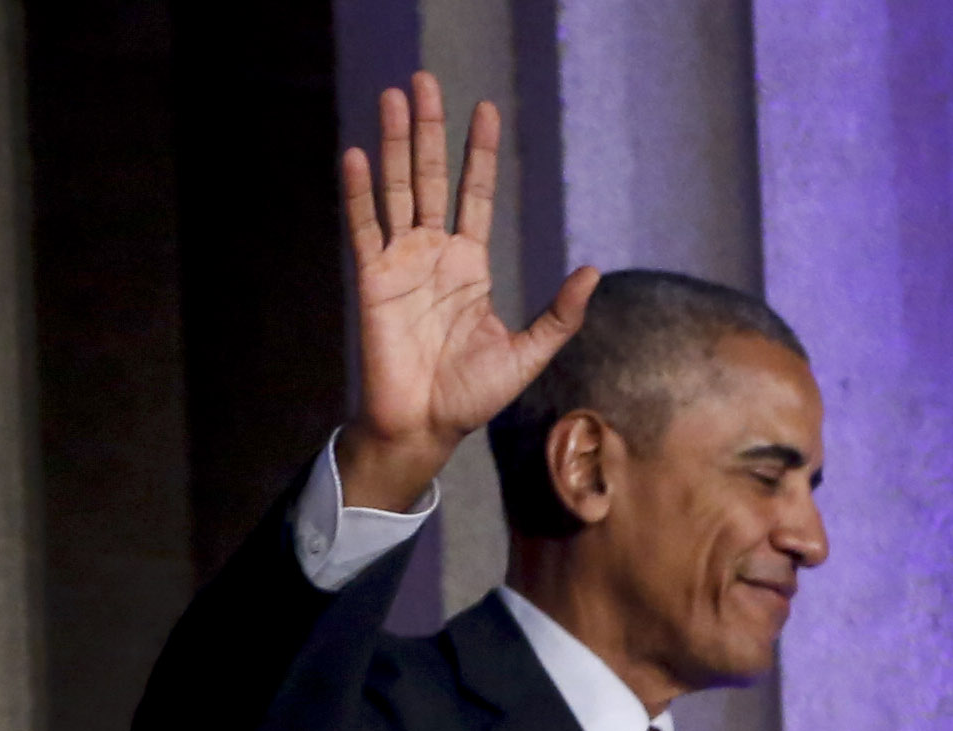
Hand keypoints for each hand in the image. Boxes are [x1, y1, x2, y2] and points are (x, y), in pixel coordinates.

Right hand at [339, 72, 596, 517]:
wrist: (425, 429)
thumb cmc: (471, 397)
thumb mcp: (527, 354)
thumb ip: (559, 315)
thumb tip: (593, 271)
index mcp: (468, 264)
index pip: (476, 193)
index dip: (479, 153)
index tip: (484, 110)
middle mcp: (433, 254)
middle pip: (430, 177)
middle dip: (428, 129)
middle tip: (425, 80)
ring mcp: (400, 264)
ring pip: (397, 190)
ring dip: (395, 144)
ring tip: (393, 97)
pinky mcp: (373, 282)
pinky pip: (364, 229)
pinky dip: (360, 193)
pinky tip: (359, 155)